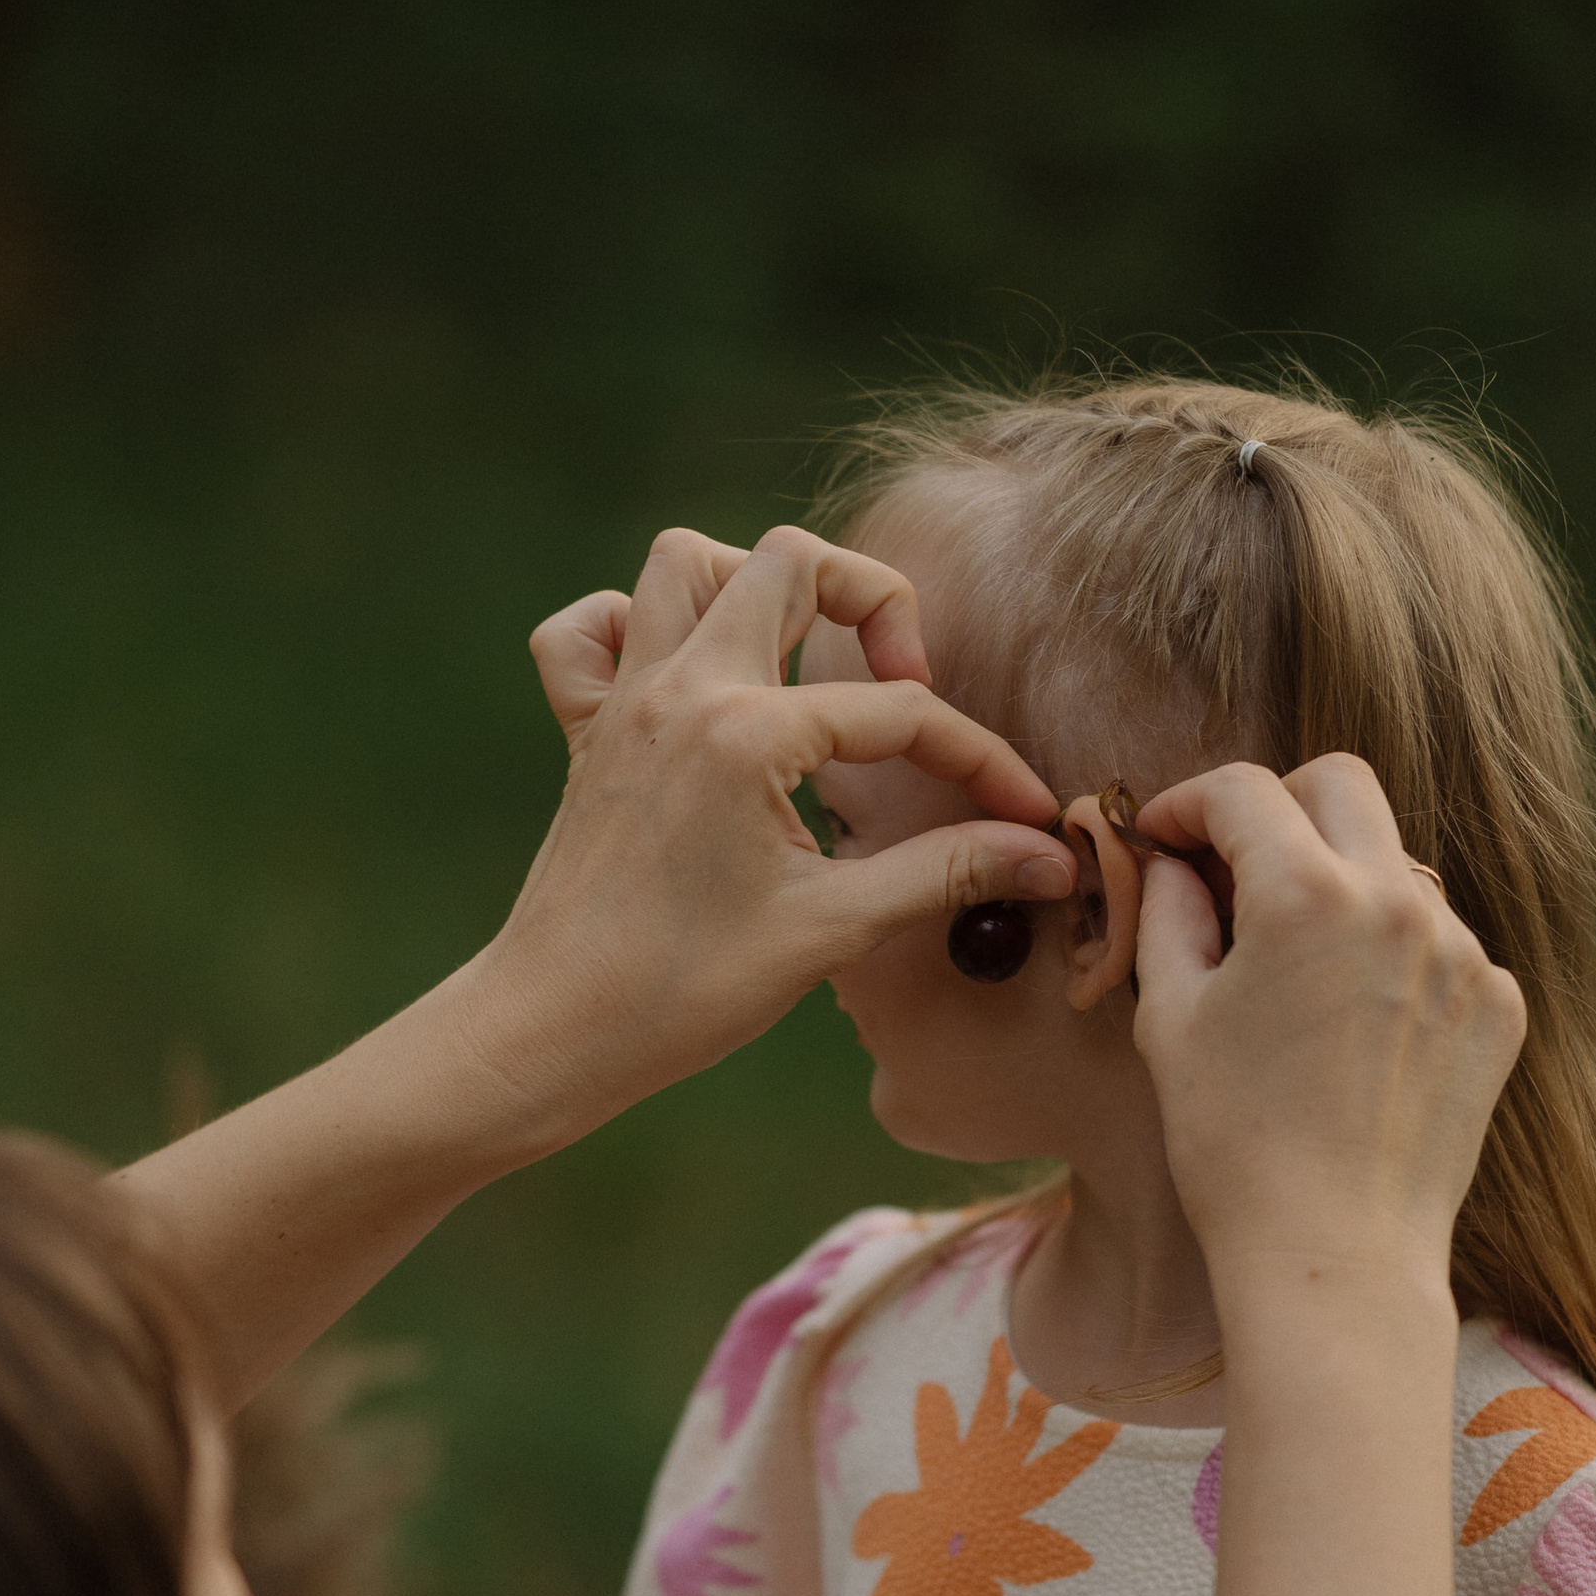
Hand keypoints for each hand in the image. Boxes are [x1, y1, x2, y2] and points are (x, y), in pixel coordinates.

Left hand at [448, 525, 1075, 1154]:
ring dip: (752, 586)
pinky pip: (584, 633)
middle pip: (789, 562)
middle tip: (899, 684)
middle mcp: (680, 690)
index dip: (979, 759)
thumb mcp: (831, 930)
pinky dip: (630, 628)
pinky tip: (681, 680)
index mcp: (746, 733)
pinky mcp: (582, 735)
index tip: (1024, 813)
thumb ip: (944, 873)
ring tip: (799, 661)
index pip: (897, 712)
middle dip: (869, 599)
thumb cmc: (682, 992)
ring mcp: (624, 703)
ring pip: (682, 564)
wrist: (549, 1032)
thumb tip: (1047, 856)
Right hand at [1127, 756, 1525, 1306]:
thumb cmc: (1235, 1145)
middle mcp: (1399, 902)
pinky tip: (1352, 1022)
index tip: (1163, 837)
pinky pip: (1440, 940)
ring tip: (1293, 961)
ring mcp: (1463, 952)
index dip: (1188, 803)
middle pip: (1340, 785)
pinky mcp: (1498, 1004)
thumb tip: (1170, 861)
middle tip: (1232, 865)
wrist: (1336, 1255)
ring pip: (1394, 863)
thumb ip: (1167, 911)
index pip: (1243, 790)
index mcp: (1306, 895)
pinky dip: (1390, 954)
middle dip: (1277, 807)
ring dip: (1339, 882)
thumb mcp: (1172, 1017)